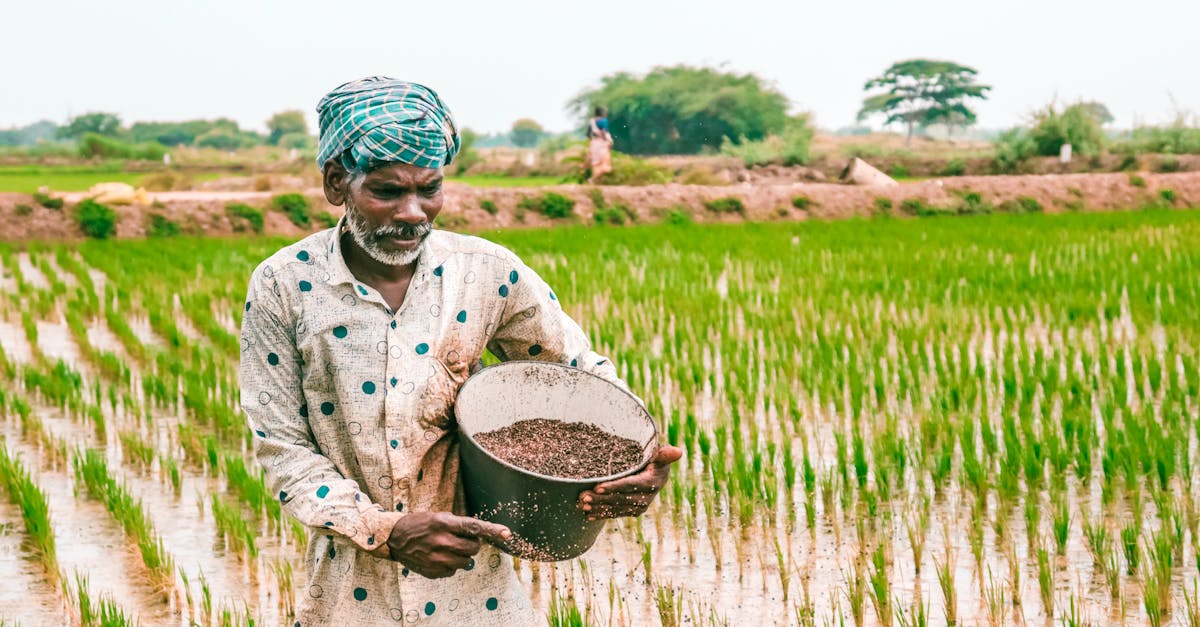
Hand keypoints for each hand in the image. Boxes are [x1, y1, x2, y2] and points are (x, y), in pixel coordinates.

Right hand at [386, 512, 509, 577]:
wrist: (395, 538)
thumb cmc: (420, 524)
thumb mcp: (439, 517)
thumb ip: (458, 526)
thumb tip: (479, 536)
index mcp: (444, 524)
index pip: (474, 527)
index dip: (492, 530)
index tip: (507, 533)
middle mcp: (442, 541)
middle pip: (473, 548)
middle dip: (472, 545)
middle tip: (461, 540)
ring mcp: (437, 559)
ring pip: (466, 562)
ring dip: (462, 556)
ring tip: (448, 549)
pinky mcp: (433, 571)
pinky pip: (453, 571)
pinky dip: (450, 565)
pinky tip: (438, 557)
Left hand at [577, 445, 682, 519]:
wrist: (658, 476)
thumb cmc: (656, 460)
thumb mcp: (660, 455)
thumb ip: (664, 454)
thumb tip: (678, 451)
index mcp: (651, 483)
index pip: (629, 485)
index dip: (613, 487)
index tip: (597, 486)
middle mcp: (645, 498)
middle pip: (619, 498)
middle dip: (600, 498)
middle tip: (583, 496)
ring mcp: (638, 507)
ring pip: (615, 508)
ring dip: (598, 507)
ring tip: (581, 504)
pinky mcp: (632, 511)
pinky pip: (615, 513)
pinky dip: (601, 514)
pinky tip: (588, 515)